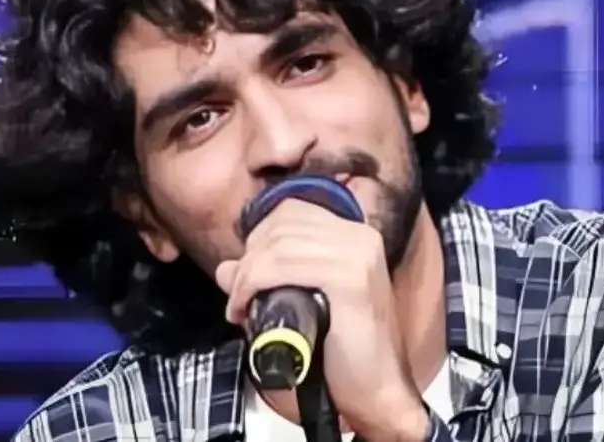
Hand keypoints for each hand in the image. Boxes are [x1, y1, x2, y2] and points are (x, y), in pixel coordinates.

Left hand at [215, 198, 429, 439]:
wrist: (378, 393)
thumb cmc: (346, 355)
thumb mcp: (303, 303)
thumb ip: (269, 279)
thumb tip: (226, 268)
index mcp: (355, 236)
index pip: (292, 211)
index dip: (259, 236)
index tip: (246, 273)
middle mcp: (360, 237)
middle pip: (282, 224)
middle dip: (249, 257)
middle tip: (238, 295)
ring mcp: (358, 255)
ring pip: (278, 245)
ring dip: (246, 276)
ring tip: (239, 306)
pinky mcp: (350, 279)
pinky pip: (282, 266)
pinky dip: (252, 285)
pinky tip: (244, 308)